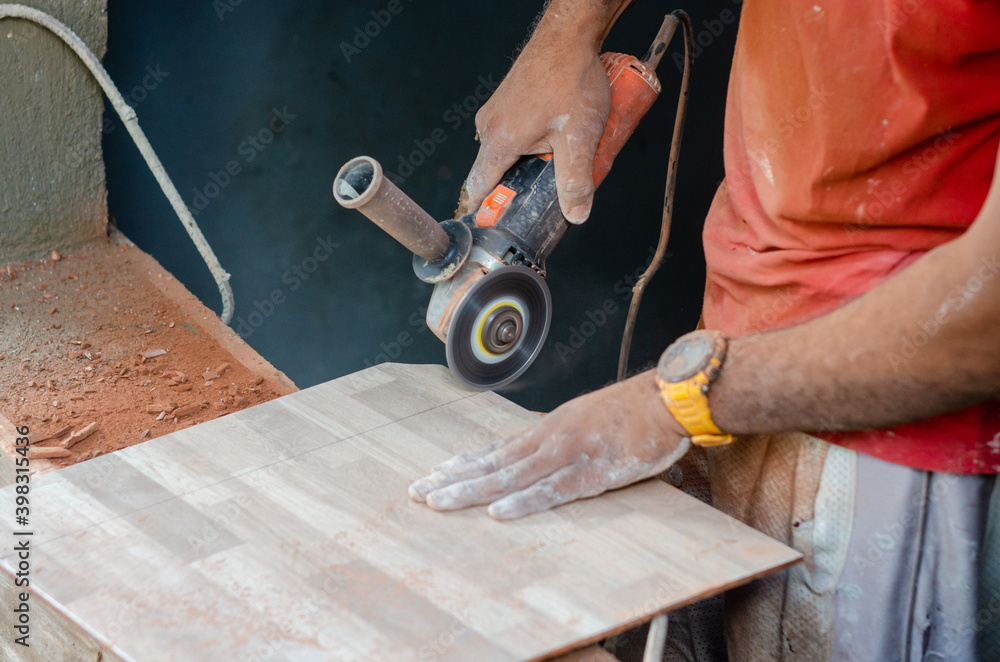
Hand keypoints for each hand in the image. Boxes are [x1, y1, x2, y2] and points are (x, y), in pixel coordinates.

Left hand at [409, 371, 691, 519]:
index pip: (496, 450)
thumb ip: (563, 439)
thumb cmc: (632, 411)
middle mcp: (549, 439)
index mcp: (548, 429)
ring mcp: (569, 455)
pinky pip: (553, 492)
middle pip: (492, 463)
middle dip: (453, 479)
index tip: (434, 473)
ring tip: (439, 503)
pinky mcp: (594, 472)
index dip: (464, 463)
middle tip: (417, 493)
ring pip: (511, 477)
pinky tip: (497, 514)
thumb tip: (540, 454)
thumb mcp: (587, 421)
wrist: (668, 398)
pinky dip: (524, 503)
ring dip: (472, 491)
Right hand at [462, 31, 610, 223]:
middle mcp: (489, 127)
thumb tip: (576, 213)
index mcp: (498, 141)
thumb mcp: (578, 138)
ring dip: (533, 161)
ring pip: (510, 152)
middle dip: (523, 186)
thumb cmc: (570, 78)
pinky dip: (534, 140)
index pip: (479, 188)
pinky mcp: (508, 101)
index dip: (488, 211)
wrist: (570, 34)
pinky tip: (560, 134)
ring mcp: (496, 111)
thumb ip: (576, 180)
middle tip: (549, 192)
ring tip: (562, 156)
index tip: (498, 226)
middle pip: (498, 173)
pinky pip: (516, 132)